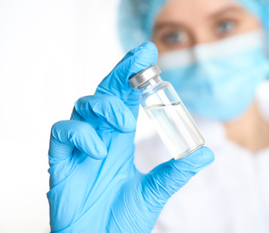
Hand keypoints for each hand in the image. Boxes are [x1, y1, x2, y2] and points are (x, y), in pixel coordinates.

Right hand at [47, 42, 213, 231]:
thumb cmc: (122, 221)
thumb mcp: (155, 191)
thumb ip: (177, 172)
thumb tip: (208, 153)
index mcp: (120, 140)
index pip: (125, 98)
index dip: (133, 75)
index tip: (148, 53)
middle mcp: (100, 138)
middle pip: (105, 93)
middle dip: (120, 74)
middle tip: (139, 60)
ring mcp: (79, 148)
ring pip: (82, 107)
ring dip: (104, 107)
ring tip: (124, 123)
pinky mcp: (60, 163)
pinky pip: (60, 134)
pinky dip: (79, 134)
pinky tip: (98, 149)